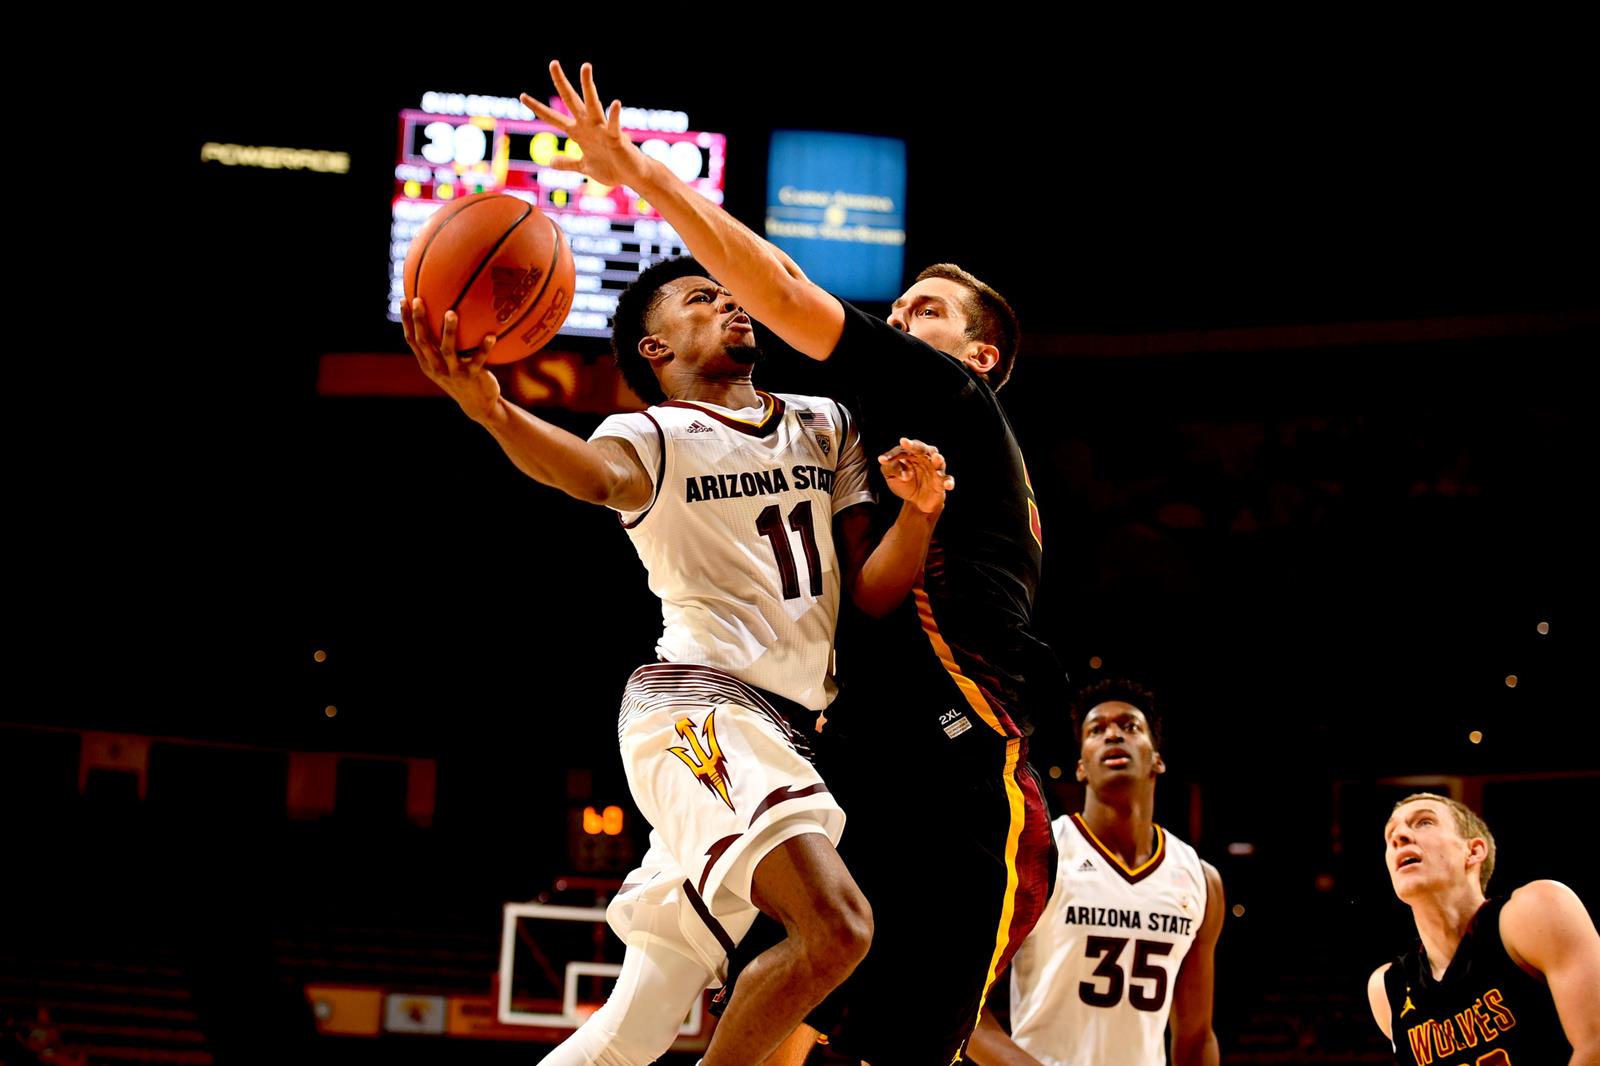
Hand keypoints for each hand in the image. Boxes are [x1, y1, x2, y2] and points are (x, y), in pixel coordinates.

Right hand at [402, 297, 503, 422]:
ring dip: (449, 331)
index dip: (406, 320)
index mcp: (427, 363)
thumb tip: (444, 311)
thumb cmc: (462, 376)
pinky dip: (484, 348)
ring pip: (448, 350)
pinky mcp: (471, 376)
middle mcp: (436, 367)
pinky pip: (478, 360)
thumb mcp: (446, 362)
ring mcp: (453, 372)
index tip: (404, 299)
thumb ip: (441, 344)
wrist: (477, 404)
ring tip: (451, 312)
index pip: (412, 339)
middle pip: (424, 342)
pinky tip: (491, 336)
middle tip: (418, 300)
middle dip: (419, 320)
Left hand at [519, 62, 652, 190]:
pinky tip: (616, 104)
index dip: (538, 108)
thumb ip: (568, 163)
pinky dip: (615, 115)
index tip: (523, 96)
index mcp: (578, 133)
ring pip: (593, 104)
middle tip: (553, 63)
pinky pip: (615, 125)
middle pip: (571, 101)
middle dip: (561, 83)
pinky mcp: (616, 138)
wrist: (632, 176)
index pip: (554, 118)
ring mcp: (602, 130)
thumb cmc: (611, 169)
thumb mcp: (584, 167)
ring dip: (589, 86)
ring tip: (586, 68)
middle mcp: (589, 126)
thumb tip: (550, 161)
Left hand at [879, 438, 953, 515]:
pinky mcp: (942, 482)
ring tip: (936, 458)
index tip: (883, 460)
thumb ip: (888, 468)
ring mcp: (935, 469)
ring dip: (938, 460)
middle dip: (914, 446)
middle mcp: (925, 458)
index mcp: (911, 454)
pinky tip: (947, 485)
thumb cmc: (904, 483)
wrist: (916, 502)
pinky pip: (947, 480)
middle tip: (905, 443)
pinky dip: (948, 481)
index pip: (902, 450)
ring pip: (939, 461)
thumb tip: (889, 463)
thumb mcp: (891, 476)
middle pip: (921, 448)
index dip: (892, 454)